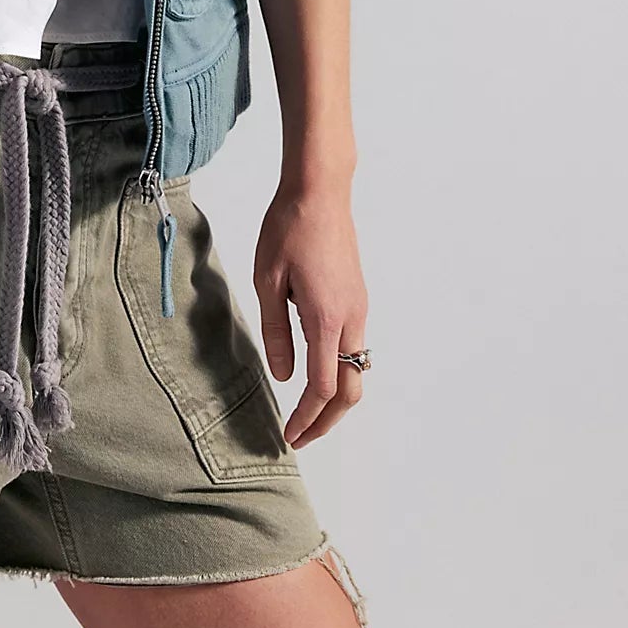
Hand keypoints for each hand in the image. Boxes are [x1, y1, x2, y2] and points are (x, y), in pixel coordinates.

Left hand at [254, 180, 368, 447]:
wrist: (320, 190)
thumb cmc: (289, 227)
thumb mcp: (268, 280)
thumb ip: (276, 331)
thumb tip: (283, 376)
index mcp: (326, 317)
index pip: (323, 387)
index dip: (306, 417)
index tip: (289, 436)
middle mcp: (352, 317)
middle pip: (351, 389)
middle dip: (327, 421)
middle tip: (301, 437)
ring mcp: (359, 307)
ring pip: (357, 369)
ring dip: (335, 399)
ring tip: (306, 413)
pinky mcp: (358, 297)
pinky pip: (355, 346)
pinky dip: (340, 371)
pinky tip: (316, 372)